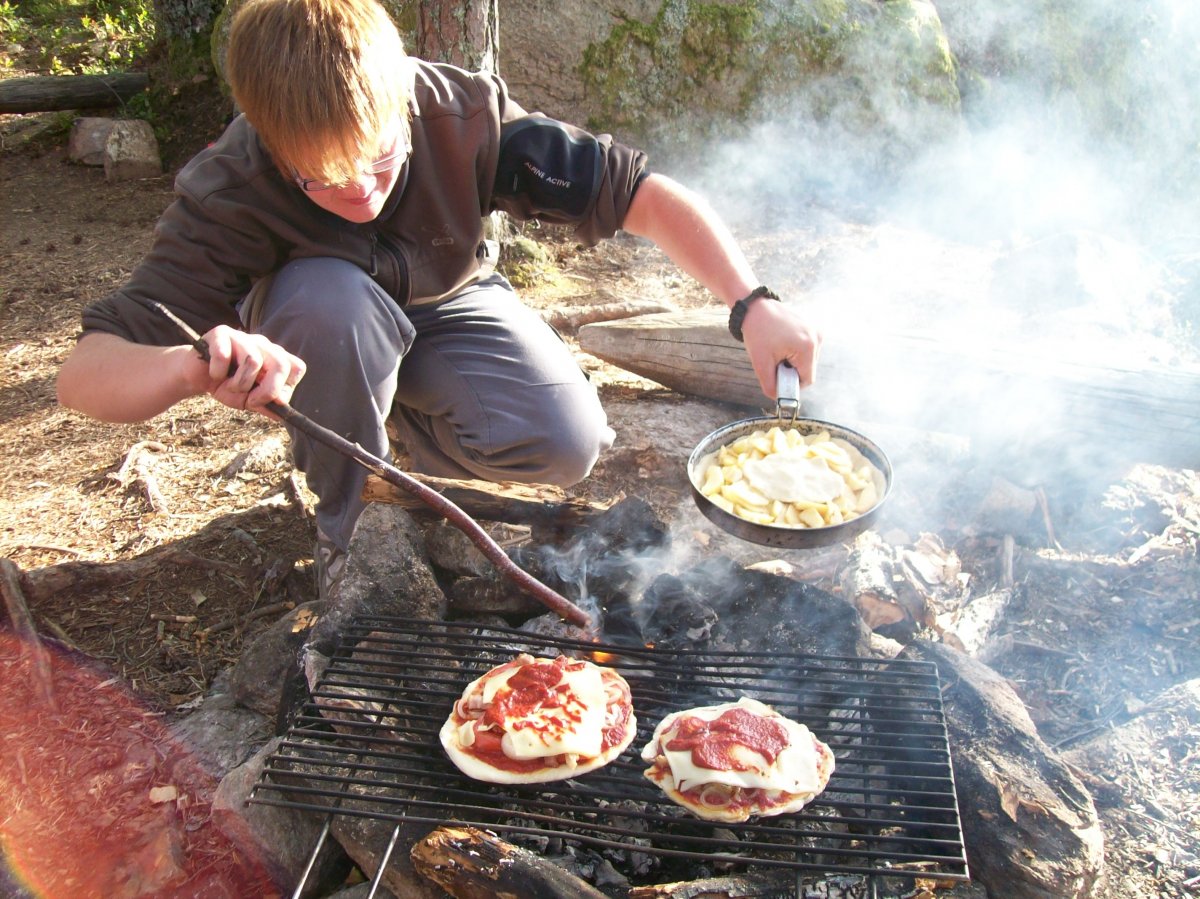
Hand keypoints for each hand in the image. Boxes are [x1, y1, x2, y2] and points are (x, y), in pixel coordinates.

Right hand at [190, 325, 305, 415]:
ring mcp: (243, 337)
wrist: (196, 377)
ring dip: (240, 383)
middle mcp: (263, 344)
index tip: (270, 401)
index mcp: (275, 358)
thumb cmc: (226, 386)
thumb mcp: (248, 401)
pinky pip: (224, 356)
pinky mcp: (221, 333)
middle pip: (281, 364)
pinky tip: (214, 374)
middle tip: (251, 401)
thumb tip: (284, 415)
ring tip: (229, 386)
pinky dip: (218, 373)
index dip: (286, 388)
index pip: (296, 368)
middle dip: (268, 390)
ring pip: (253, 360)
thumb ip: (267, 405)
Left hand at [741, 300, 821, 398]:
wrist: (755, 307)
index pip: (807, 380)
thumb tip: (779, 399)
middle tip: (775, 358)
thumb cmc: (757, 332)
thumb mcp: (760, 363)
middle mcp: (817, 338)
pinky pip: (808, 348)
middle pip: (809, 370)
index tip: (778, 374)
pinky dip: (796, 350)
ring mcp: (817, 330)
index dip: (792, 383)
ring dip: (794, 360)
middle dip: (792, 370)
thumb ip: (770, 385)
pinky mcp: (814, 326)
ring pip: (809, 360)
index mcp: (807, 347)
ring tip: (778, 347)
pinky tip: (783, 340)